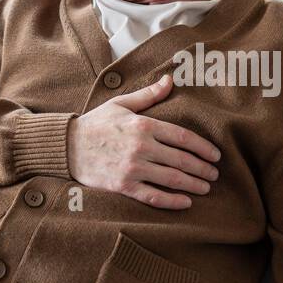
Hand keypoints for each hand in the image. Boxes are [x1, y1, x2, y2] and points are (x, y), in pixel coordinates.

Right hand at [67, 74, 220, 209]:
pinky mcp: (123, 185)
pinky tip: (186, 203)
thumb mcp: (122, 104)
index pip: (183, 137)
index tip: (216, 155)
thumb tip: (170, 80)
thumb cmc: (96, 123)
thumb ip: (149, 95)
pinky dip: (172, 201)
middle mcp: (141, 147)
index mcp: (143, 125)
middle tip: (215, 175)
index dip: (203, 148)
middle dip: (202, 169)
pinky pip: (153, 196)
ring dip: (193, 185)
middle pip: (182, 160)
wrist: (66, 146)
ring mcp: (132, 168)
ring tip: (206, 188)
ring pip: (172, 179)